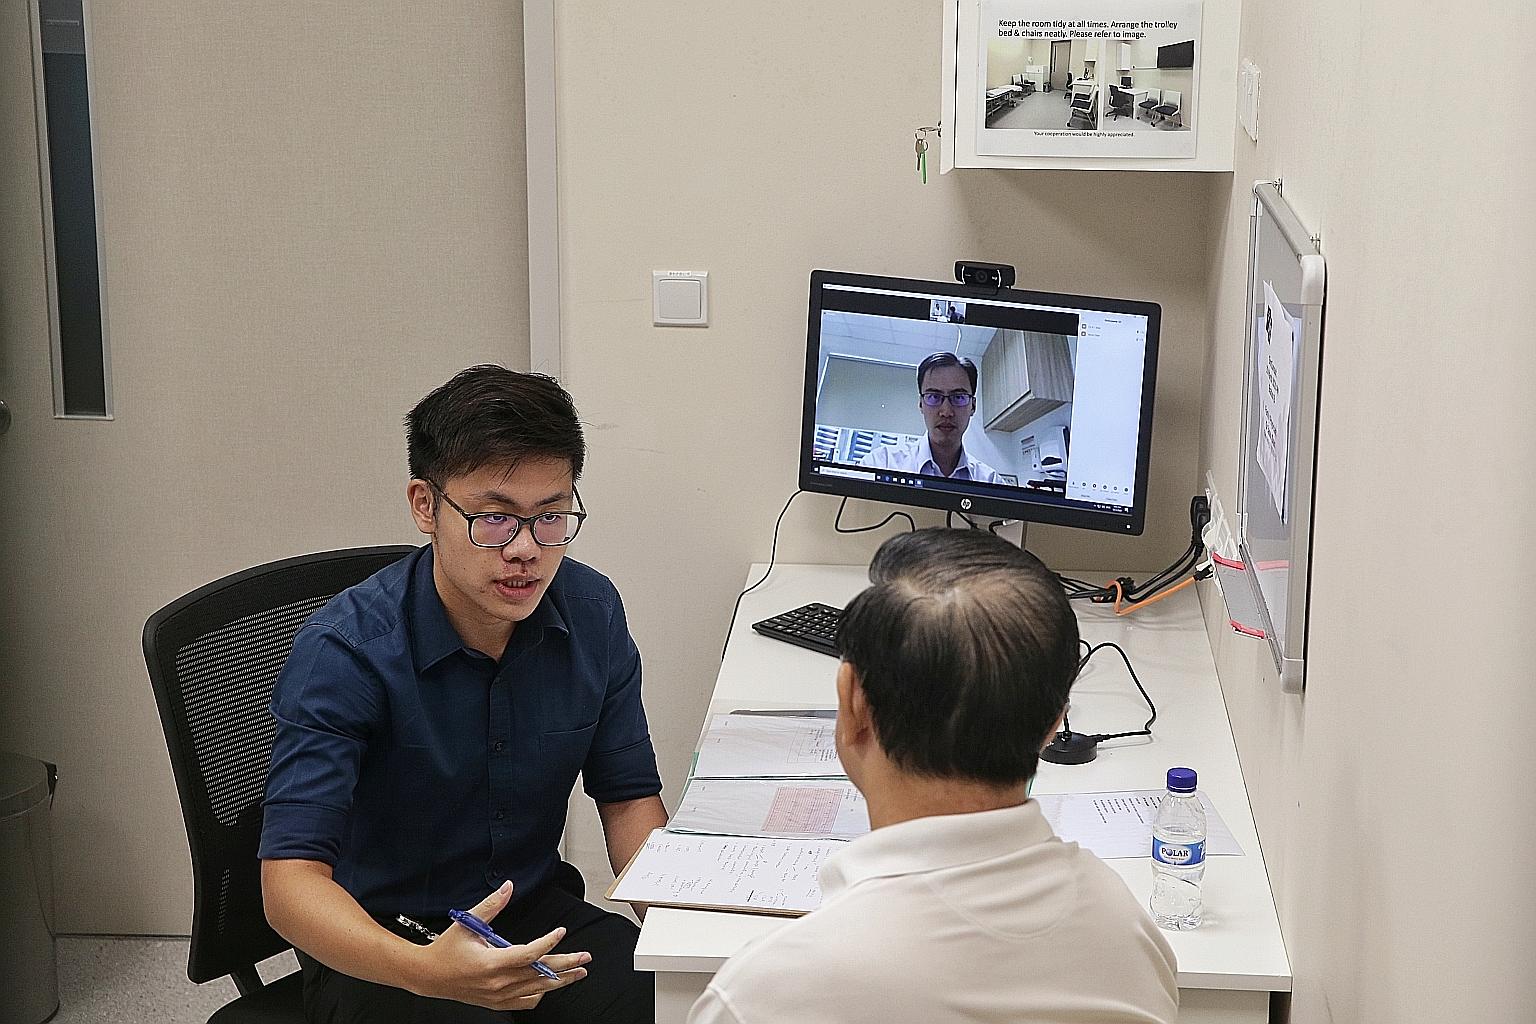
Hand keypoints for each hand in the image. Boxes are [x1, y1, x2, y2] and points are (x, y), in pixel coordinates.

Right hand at [407, 881, 590, 1010]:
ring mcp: (499, 996)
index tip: (561, 931)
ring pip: (538, 989)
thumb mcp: (467, 923)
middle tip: (585, 957)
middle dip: (567, 964)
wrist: (428, 977)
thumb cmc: (446, 950)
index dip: (549, 942)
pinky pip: (526, 1001)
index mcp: (491, 963)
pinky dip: (540, 993)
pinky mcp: (497, 1002)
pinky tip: (549, 984)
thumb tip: (508, 886)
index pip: (529, 954)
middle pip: (541, 973)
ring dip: (561, 980)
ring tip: (578, 972)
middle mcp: (498, 983)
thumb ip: (491, 905)